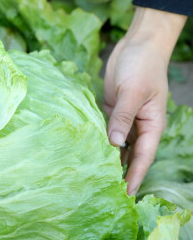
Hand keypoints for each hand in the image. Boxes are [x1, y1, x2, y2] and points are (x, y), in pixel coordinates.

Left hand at [104, 7, 186, 194]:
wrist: (137, 45)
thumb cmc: (143, 65)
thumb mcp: (134, 92)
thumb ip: (123, 118)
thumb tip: (114, 144)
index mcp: (152, 125)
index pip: (143, 158)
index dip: (134, 177)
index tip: (124, 195)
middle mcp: (139, 126)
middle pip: (130, 156)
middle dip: (119, 174)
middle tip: (104, 192)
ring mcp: (125, 120)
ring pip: (117, 146)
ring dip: (108, 160)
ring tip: (94, 178)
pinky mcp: (112, 112)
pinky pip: (105, 131)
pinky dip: (99, 142)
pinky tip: (88, 153)